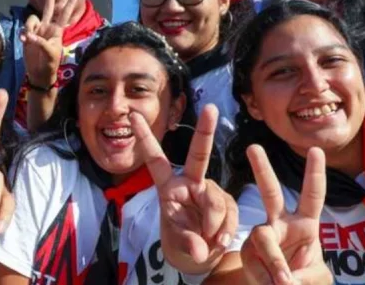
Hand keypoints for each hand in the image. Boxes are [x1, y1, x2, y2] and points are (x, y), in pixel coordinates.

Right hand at [20, 0, 77, 89]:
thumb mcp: (49, 53)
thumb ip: (41, 43)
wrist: (39, 72)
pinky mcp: (28, 35)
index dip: (69, 3)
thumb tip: (30, 36)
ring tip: (28, 39)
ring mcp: (37, 30)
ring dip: (29, 27)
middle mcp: (47, 27)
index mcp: (57, 31)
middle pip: (49, 7)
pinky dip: (23, 34)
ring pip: (32, 18)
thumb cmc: (50, 64)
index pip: (64, 14)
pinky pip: (24, 29)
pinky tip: (24, 41)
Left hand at [133, 104, 237, 274]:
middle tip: (211, 108)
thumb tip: (200, 250)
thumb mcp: (179, 243)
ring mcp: (209, 190)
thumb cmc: (181, 241)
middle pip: (198, 155)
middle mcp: (190, 182)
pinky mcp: (227, 201)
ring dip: (213, 224)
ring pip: (216, 200)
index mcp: (168, 186)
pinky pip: (230, 212)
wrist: (199, 255)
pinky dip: (226, 229)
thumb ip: (188, 243)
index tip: (133, 116)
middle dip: (205, 131)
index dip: (145, 138)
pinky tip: (219, 241)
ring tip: (208, 240)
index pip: (155, 159)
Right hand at [240, 145, 331, 284]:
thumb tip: (283, 280)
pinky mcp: (249, 252)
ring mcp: (262, 237)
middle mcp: (281, 224)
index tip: (316, 150)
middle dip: (262, 170)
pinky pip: (256, 260)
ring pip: (263, 236)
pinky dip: (266, 276)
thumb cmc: (303, 280)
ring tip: (283, 282)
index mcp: (305, 225)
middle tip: (252, 148)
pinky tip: (271, 284)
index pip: (312, 196)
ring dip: (274, 260)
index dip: (314, 174)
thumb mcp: (316, 278)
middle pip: (271, 193)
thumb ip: (305, 277)